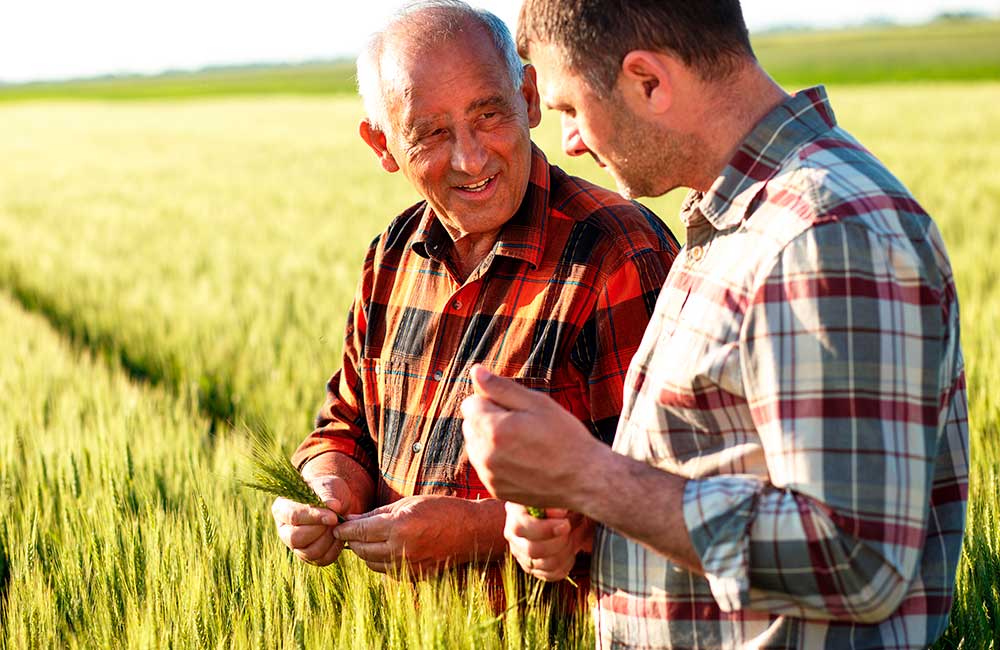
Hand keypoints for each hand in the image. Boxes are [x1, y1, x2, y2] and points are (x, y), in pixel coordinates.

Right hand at [271, 473, 354, 565]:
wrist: (338, 502)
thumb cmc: (328, 491)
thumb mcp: (327, 486)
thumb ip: (327, 495)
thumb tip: (333, 506)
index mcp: (281, 509)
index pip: (293, 516)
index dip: (314, 517)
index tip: (333, 516)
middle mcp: (284, 530)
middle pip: (295, 538)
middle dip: (320, 531)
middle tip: (336, 520)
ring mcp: (296, 546)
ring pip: (308, 552)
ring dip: (328, 540)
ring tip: (338, 526)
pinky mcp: (309, 556)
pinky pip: (321, 560)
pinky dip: (334, 549)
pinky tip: (339, 536)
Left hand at [333, 495, 503, 575]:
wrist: (470, 531)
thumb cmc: (441, 510)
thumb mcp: (408, 503)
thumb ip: (377, 514)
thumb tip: (351, 520)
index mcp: (399, 527)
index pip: (359, 532)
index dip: (344, 529)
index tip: (336, 525)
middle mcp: (401, 549)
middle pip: (361, 549)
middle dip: (352, 540)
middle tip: (349, 531)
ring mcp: (407, 566)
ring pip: (371, 563)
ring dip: (364, 551)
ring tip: (366, 539)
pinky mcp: (413, 577)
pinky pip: (386, 571)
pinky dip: (380, 560)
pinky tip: (384, 548)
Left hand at [460, 365, 603, 507]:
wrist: (583, 479)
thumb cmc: (564, 436)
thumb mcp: (537, 403)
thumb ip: (501, 387)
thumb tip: (475, 371)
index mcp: (493, 429)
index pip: (470, 403)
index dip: (492, 400)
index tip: (516, 409)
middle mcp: (485, 455)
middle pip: (470, 424)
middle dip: (488, 419)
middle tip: (522, 425)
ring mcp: (489, 475)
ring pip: (475, 446)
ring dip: (490, 440)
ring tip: (523, 443)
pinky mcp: (495, 489)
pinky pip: (485, 466)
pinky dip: (497, 460)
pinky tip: (523, 460)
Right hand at [505, 503, 593, 581]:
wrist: (558, 509)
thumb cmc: (557, 499)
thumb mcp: (556, 493)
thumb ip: (557, 500)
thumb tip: (559, 513)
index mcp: (515, 511)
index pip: (521, 526)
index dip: (545, 529)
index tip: (566, 524)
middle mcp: (512, 534)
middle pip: (533, 550)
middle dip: (560, 542)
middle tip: (572, 528)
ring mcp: (520, 552)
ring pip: (543, 564)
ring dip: (566, 552)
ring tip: (574, 536)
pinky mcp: (531, 566)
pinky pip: (550, 574)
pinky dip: (566, 564)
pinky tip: (571, 549)